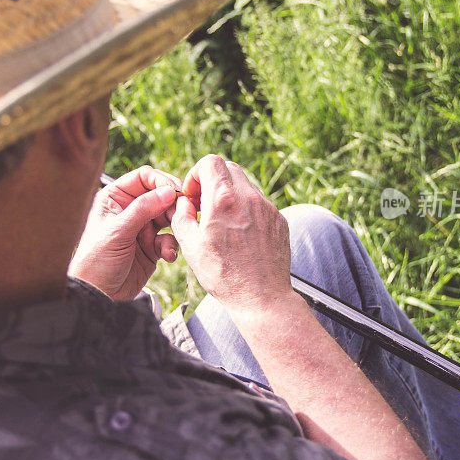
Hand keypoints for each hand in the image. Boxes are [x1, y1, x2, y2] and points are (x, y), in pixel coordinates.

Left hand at [69, 166, 180, 300]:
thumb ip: (143, 209)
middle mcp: (129, 210)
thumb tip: (168, 191)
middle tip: (182, 213)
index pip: (143, 177)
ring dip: (175, 225)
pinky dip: (171, 245)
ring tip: (176, 234)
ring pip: (168, 216)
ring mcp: (142, 228)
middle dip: (172, 205)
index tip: (174, 192)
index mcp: (115, 198)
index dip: (160, 181)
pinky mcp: (152, 246)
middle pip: (159, 195)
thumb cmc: (97, 261)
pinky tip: (167, 255)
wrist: (99, 295)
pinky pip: (169, 238)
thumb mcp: (118, 231)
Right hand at [170, 155, 294, 312]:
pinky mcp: (279, 220)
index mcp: (223, 200)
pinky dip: (246, 209)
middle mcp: (248, 197)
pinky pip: (259, 203)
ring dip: (230, 195)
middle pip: (229, 168)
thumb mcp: (190, 246)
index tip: (192, 194)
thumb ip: (181, 216)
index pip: (209, 162)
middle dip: (212, 181)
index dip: (195, 174)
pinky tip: (240, 234)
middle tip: (203, 205)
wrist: (261, 297)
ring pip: (245, 185)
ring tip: (221, 221)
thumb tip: (183, 203)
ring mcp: (267, 208)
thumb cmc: (224, 275)